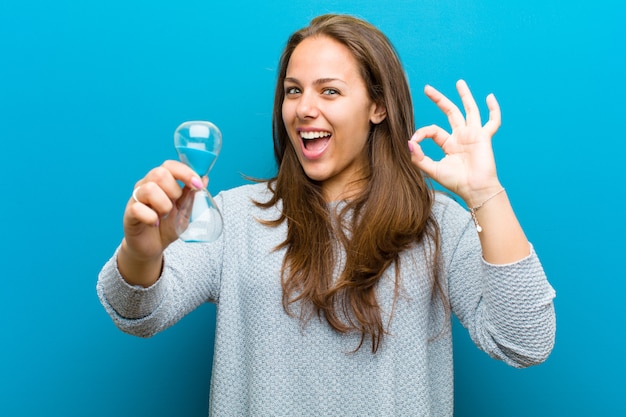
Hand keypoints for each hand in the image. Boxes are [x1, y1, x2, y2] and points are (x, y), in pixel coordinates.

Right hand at [119, 160, 204, 284]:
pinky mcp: (129, 214)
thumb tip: (204, 178)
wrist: (153, 247)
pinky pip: (137, 208)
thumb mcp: (184, 210)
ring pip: (149, 189)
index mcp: (160, 181)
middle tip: (175, 204)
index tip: (198, 185)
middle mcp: (146, 185)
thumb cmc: (167, 226)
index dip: (186, 172)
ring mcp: (136, 198)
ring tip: (165, 215)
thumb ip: (191, 195)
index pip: (170, 165)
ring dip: (163, 205)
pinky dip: (151, 218)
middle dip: (174, 190)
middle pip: (159, 173)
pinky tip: (155, 224)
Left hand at [408, 80, 502, 205]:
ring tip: (459, 82)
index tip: (414, 140)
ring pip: (469, 110)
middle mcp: (461, 136)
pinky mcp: (484, 137)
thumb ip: (419, 158)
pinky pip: (492, 121)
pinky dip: (493, 109)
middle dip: (439, 100)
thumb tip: (409, 143)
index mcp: (449, 144)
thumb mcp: (433, 170)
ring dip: (465, 96)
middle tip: (427, 88)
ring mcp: (473, 135)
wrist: (474, 189)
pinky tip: (489, 97)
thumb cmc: (456, 182)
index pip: (433, 130)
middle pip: (449, 112)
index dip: (422, 132)